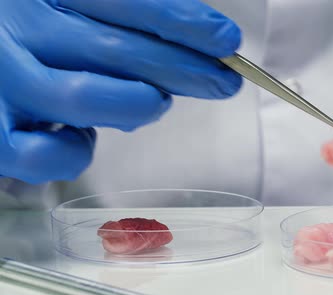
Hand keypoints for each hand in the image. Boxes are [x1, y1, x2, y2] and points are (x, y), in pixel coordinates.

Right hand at [0, 0, 241, 182]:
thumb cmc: (39, 37)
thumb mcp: (76, 13)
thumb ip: (125, 24)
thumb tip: (199, 51)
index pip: (125, 2)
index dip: (181, 23)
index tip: (225, 41)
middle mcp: (15, 28)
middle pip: (112, 49)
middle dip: (181, 69)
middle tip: (223, 81)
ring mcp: (1, 81)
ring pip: (81, 97)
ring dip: (137, 105)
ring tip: (157, 104)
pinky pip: (41, 155)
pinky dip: (75, 154)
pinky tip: (86, 140)